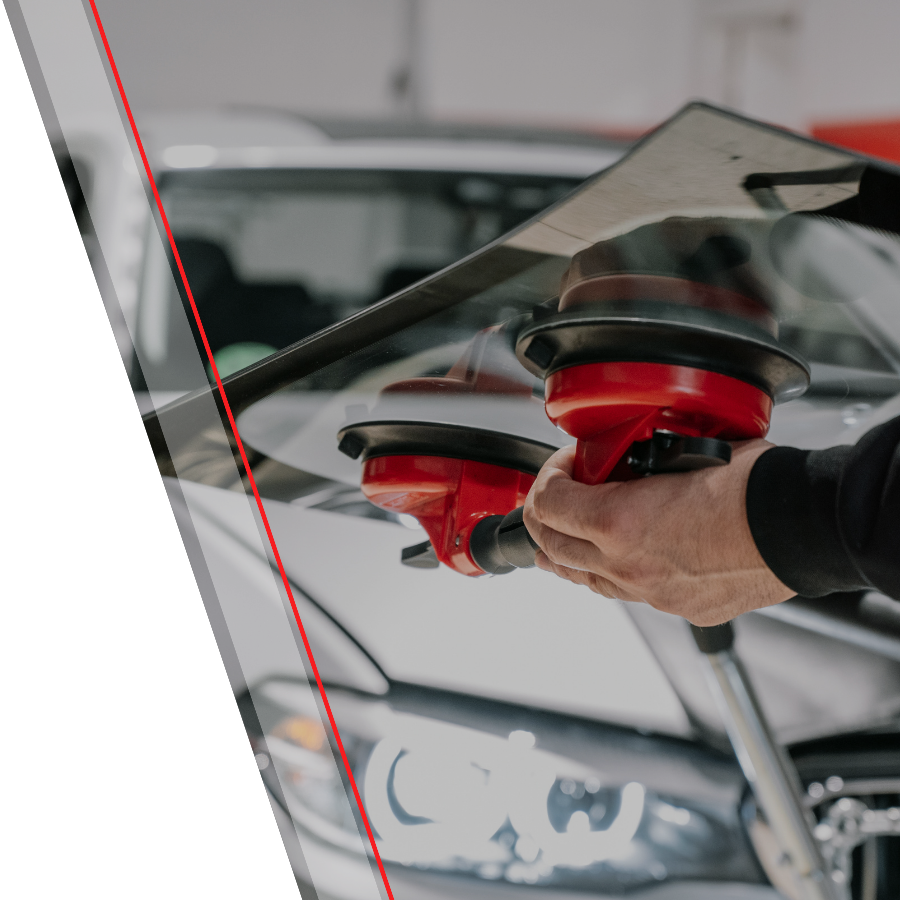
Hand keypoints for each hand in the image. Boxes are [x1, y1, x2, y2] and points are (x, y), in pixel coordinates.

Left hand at [523, 440, 795, 625]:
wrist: (801, 526)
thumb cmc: (754, 485)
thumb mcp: (680, 449)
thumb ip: (638, 457)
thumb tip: (624, 451)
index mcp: (619, 520)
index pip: (546, 504)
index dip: (547, 477)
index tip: (565, 465)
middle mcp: (626, 564)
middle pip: (551, 547)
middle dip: (545, 516)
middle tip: (556, 495)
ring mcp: (649, 592)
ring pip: (581, 579)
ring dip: (567, 551)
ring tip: (567, 532)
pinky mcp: (676, 607)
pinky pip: (622, 592)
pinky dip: (607, 571)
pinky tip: (615, 556)